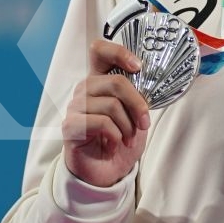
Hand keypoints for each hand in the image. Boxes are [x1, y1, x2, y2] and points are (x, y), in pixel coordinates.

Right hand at [62, 39, 150, 187]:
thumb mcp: (135, 115)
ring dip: (128, 126)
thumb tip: (153, 82)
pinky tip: (113, 144)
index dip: (119, 52)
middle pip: (116, 82)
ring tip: (128, 139)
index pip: (100, 50)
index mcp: (100, 80)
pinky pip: (101, 123)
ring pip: (112, 105)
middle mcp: (85, 89)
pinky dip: (115, 136)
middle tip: (144, 123)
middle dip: (138, 104)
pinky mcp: (70, 125)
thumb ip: (138, 96)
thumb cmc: (121, 140)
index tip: (138, 67)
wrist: (106, 171)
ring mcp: (75, 106)